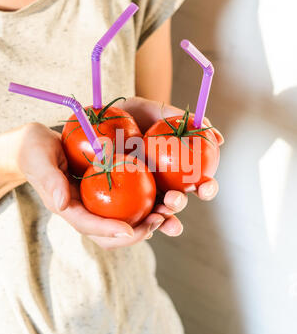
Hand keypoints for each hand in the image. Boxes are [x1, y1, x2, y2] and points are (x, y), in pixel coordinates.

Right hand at [7, 122, 165, 248]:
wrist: (37, 145)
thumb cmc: (35, 151)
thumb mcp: (40, 161)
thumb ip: (50, 181)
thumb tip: (61, 204)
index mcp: (68, 208)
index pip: (89, 225)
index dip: (108, 231)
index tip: (129, 230)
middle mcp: (86, 211)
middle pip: (112, 234)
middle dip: (137, 232)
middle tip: (159, 221)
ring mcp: (98, 204)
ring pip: (125, 222)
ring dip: (148, 222)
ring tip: (169, 212)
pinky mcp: (108, 192)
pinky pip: (129, 203)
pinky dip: (147, 203)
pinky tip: (165, 193)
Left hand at [117, 97, 224, 235]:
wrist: (113, 113)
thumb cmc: (143, 113)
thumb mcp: (164, 112)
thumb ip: (190, 123)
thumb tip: (219, 140)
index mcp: (182, 171)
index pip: (201, 185)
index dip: (207, 189)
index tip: (205, 186)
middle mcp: (166, 185)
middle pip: (177, 202)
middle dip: (178, 205)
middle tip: (173, 199)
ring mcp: (146, 192)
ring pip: (156, 213)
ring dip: (160, 218)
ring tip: (157, 214)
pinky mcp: (126, 196)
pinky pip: (132, 212)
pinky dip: (136, 219)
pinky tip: (134, 221)